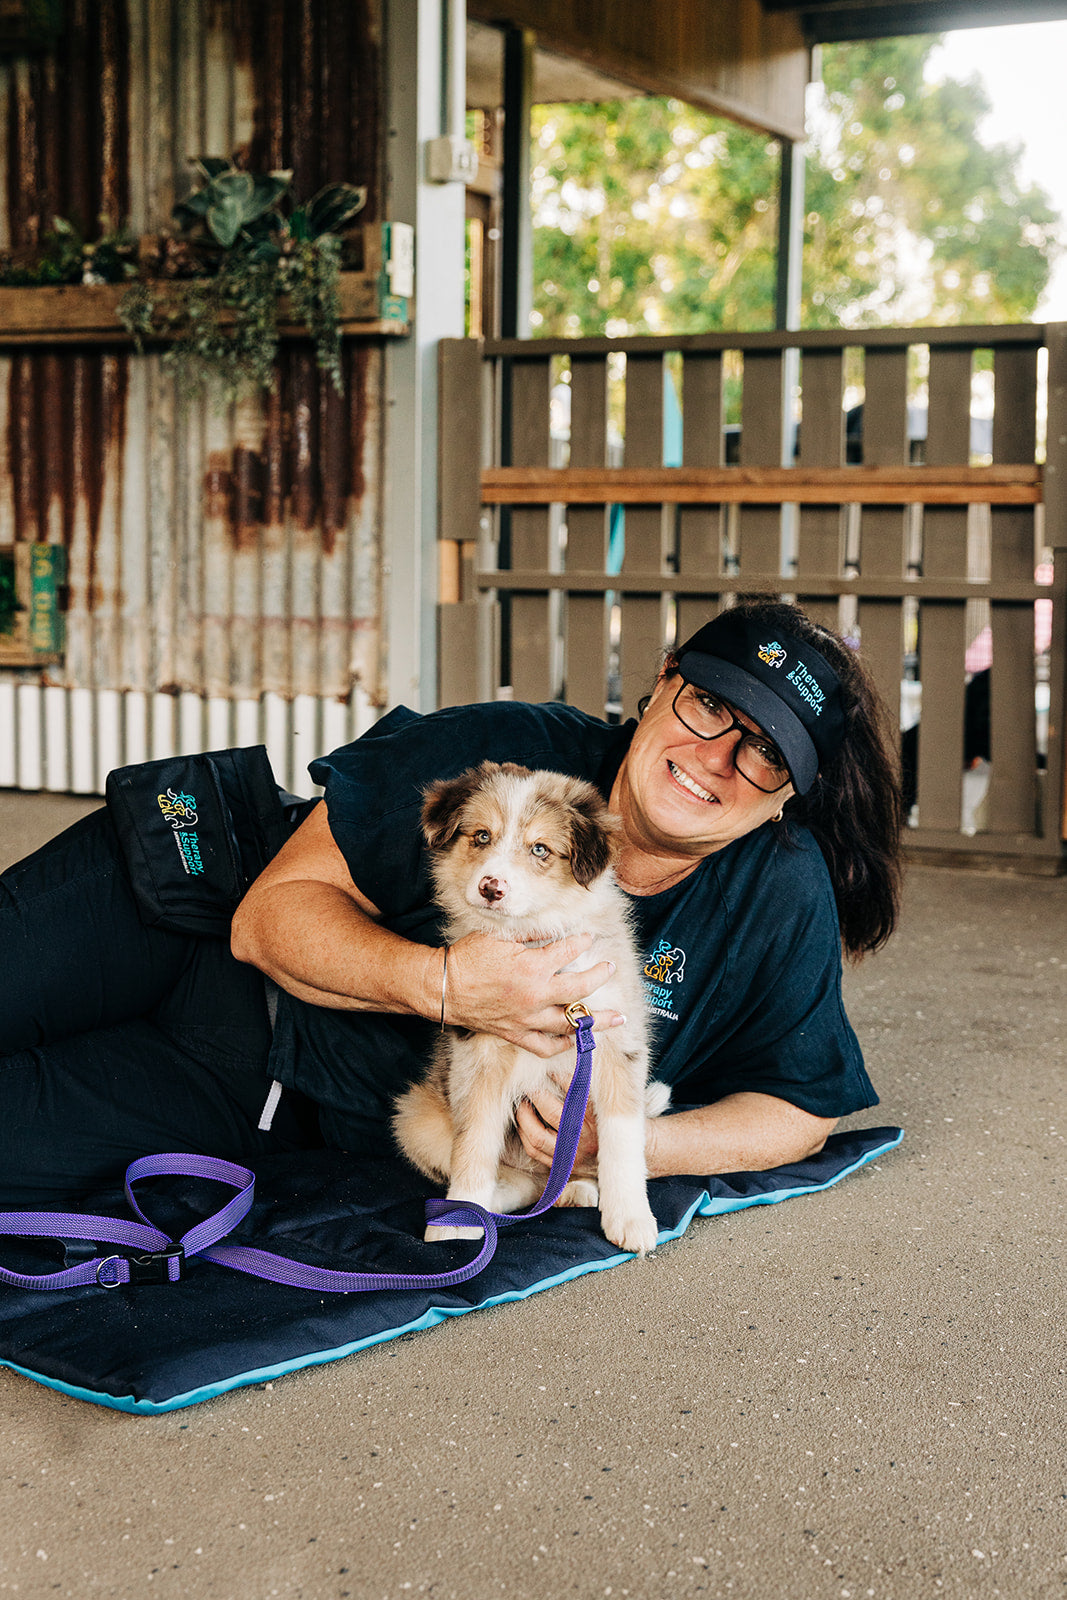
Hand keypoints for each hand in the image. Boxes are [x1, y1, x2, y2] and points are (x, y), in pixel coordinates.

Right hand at [443, 932, 624, 1057]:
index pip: (568, 952)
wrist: (443, 988)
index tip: (587, 938)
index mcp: (532, 966)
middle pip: (580, 989)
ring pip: (571, 1023)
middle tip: (610, 968)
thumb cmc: (468, 958)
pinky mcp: (517, 1034)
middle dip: (599, 976)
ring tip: (617, 1018)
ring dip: (597, 1021)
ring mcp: (528, 1018)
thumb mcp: (500, 937)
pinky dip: (564, 1044)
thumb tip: (554, 931)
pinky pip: (546, 1046)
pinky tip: (576, 1040)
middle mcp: (535, 995)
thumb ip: (530, 934)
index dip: (581, 942)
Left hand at [514, 1070, 600, 1176]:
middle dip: (537, 1096)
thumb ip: (584, 1088)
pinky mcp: (560, 1165)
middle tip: (531, 1087)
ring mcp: (570, 1156)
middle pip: (553, 1114)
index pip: (577, 1095)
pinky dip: (524, 1135)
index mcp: (596, 1121)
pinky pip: (534, 1151)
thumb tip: (564, 1069)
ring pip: (537, 1137)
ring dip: (524, 1117)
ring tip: (523, 1105)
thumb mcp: (601, 1107)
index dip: (560, 1079)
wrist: (614, 1158)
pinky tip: (524, 1123)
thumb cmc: (603, 1127)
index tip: (551, 1072)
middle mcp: (583, 1140)